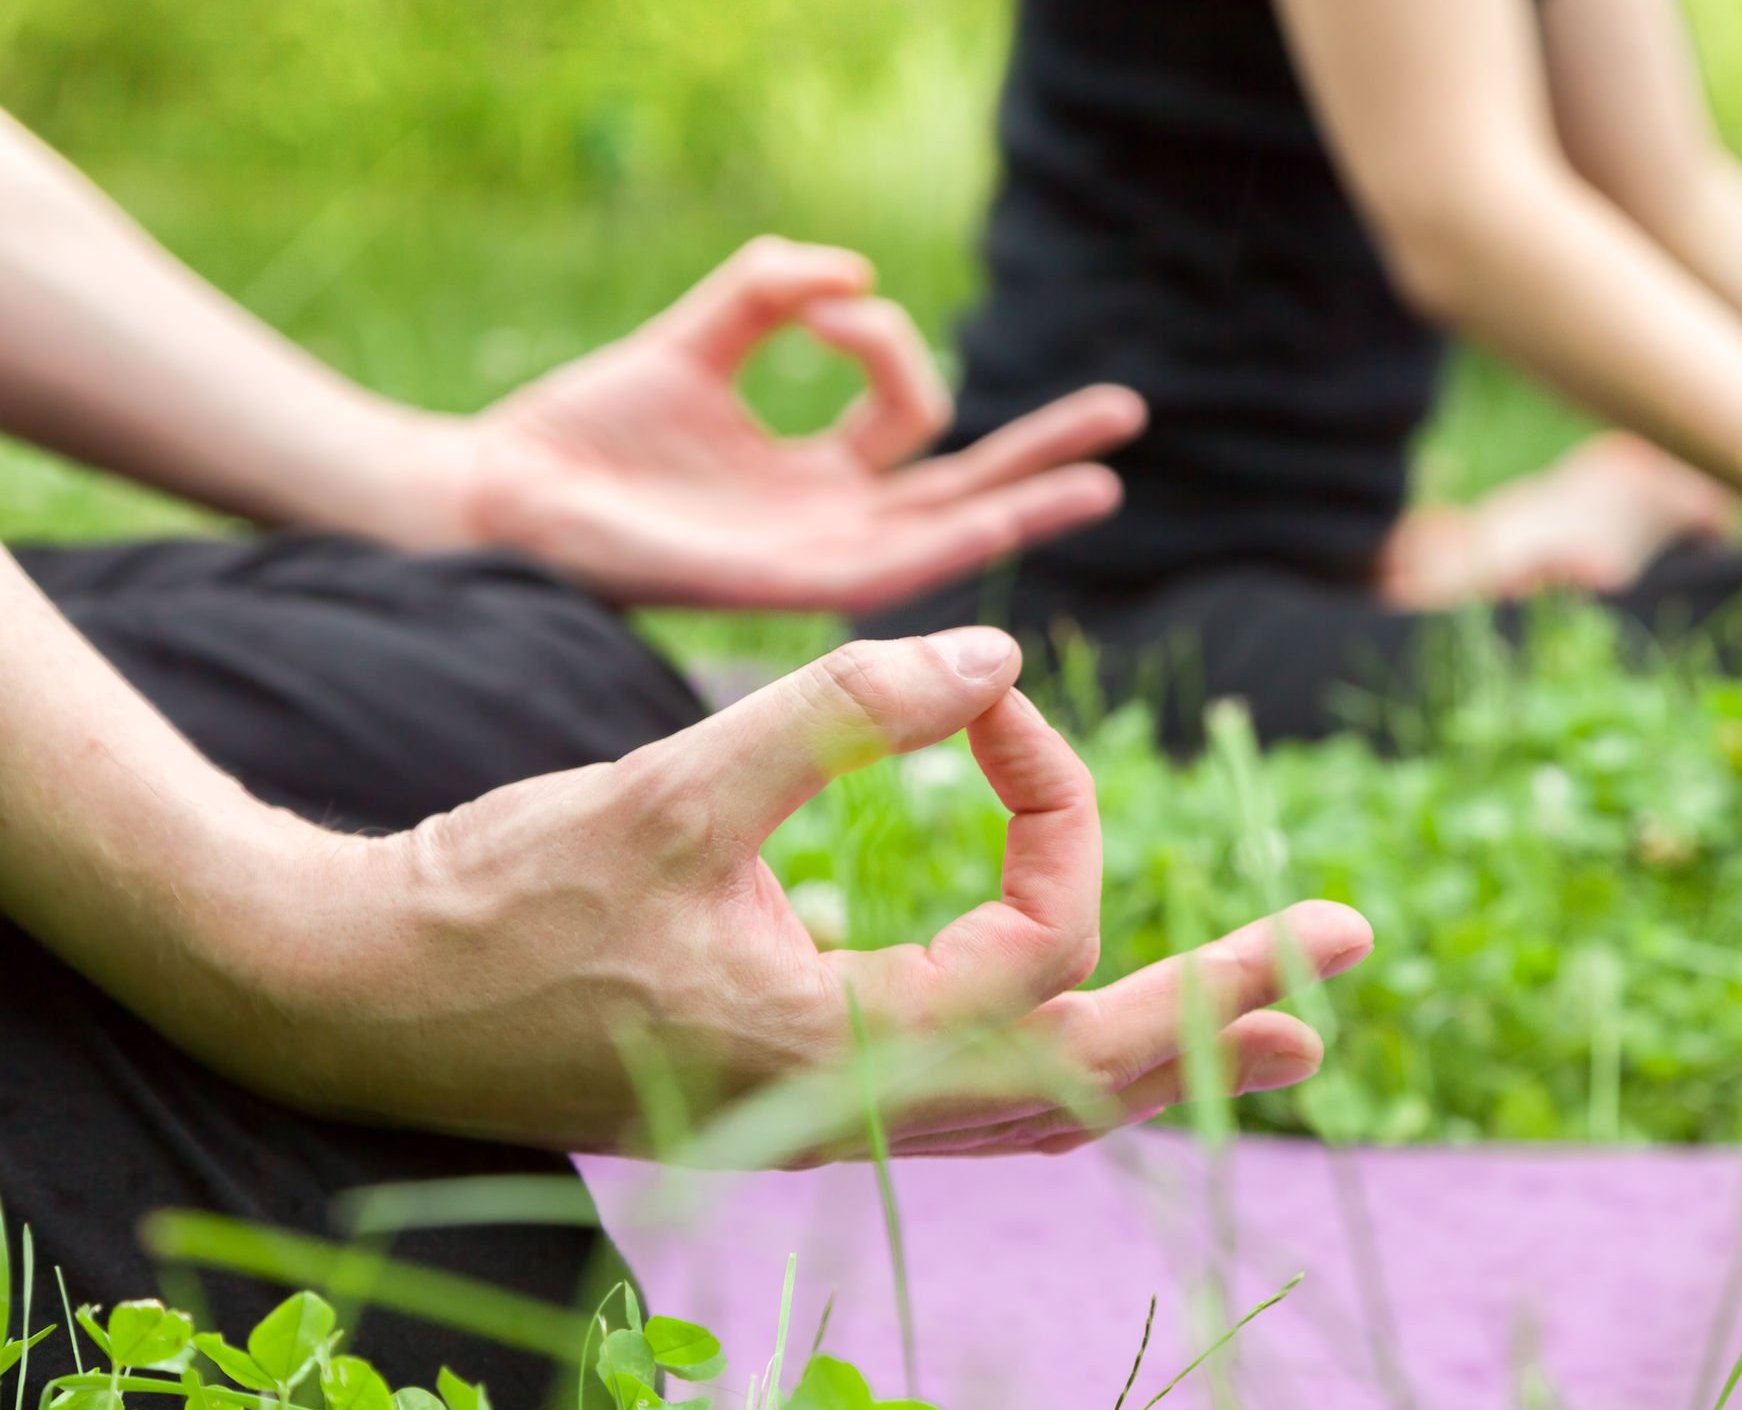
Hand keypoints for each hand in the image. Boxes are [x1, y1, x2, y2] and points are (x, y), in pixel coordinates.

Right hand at [235, 629, 1368, 1157]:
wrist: (355, 999)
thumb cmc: (494, 897)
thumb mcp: (673, 785)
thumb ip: (837, 712)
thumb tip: (998, 649)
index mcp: (843, 1041)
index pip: (1039, 930)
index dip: (1053, 793)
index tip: (993, 689)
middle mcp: (857, 1109)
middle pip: (1097, 1069)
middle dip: (1226, 1003)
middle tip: (1351, 951)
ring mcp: (829, 1120)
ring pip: (1043, 1106)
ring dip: (1165, 1059)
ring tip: (1285, 1041)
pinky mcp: (792, 1098)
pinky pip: (970, 1106)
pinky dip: (1057, 1076)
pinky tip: (1098, 1058)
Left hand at [432, 237, 1141, 611]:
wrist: (500, 495)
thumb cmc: (587, 433)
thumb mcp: (693, 339)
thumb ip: (768, 291)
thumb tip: (854, 272)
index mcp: (818, 479)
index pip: (909, 416)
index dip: (887, 341)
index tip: (820, 302)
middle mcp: (832, 526)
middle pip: (966, 489)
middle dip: (1045, 453)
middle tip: (1127, 417)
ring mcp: (813, 561)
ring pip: (948, 532)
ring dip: (1025, 502)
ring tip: (1103, 478)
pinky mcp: (781, 584)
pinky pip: (884, 565)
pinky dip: (946, 538)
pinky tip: (998, 512)